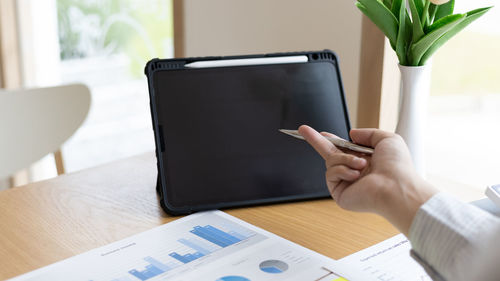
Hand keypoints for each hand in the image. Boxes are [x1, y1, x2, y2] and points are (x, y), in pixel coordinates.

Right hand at [298, 125, 436, 235]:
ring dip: (345, 159)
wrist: (396, 188)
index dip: (332, 140)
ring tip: (361, 165)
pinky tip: (356, 176)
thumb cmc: (397, 167)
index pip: (344, 148)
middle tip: (302, 129)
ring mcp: (346, 183)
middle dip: (316, 141)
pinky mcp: (340, 193)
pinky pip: (331, 173)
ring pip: (331, 161)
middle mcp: (355, 171)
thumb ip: (368, 133)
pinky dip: (342, 170)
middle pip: (329, 154)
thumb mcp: (387, 139)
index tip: (322, 133)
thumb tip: (351, 134)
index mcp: (366, 160)